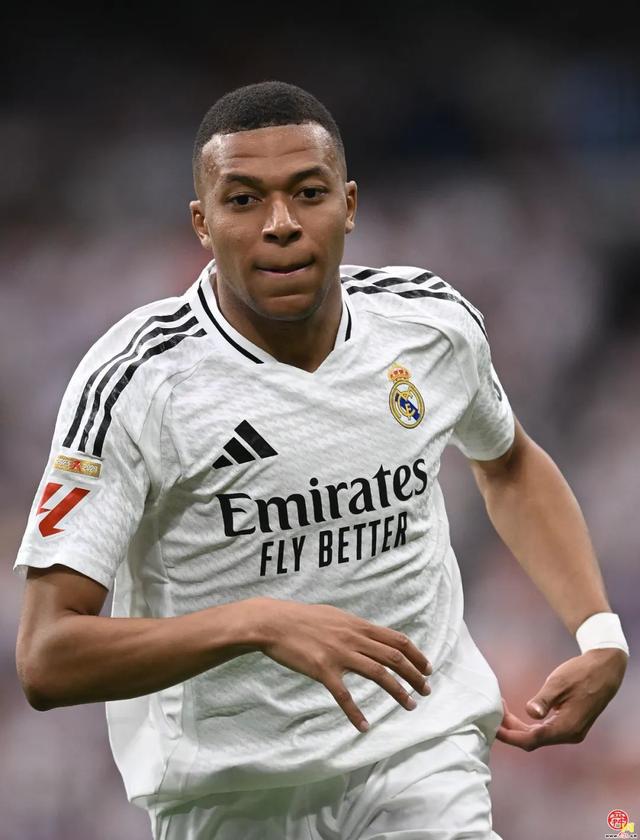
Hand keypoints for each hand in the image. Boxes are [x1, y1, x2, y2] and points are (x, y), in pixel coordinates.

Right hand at [254, 597, 431, 731]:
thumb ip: (354, 627)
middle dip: (414, 675)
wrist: (274, 622)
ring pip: (378, 674)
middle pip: (394, 657)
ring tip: (410, 705)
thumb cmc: (301, 618)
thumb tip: (369, 635)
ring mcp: (339, 654)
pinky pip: (344, 695)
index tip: (427, 668)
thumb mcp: (334, 616)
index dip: (415, 654)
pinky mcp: (322, 670)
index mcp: (357, 625)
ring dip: (398, 692)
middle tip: (426, 691)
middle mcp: (353, 638)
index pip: (396, 639)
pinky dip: (355, 713)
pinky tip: (364, 726)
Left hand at [496, 648, 627, 750]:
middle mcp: (570, 735)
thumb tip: (531, 714)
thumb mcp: (558, 683)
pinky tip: (518, 716)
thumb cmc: (581, 673)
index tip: (494, 728)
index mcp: (567, 728)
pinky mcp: (571, 725)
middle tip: (495, 716)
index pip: (532, 740)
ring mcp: (572, 732)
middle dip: (512, 731)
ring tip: (502, 713)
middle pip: (534, 740)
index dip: (511, 736)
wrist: (605, 670)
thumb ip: (543, 700)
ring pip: (539, 737)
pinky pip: (546, 731)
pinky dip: (531, 725)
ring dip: (520, 728)